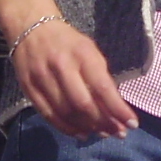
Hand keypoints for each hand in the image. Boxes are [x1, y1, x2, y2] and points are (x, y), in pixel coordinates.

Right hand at [11, 17, 137, 140]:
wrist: (30, 27)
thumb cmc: (68, 42)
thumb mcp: (89, 51)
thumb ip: (101, 77)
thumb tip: (115, 110)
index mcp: (81, 54)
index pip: (103, 87)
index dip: (118, 110)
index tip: (132, 124)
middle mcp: (61, 66)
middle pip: (83, 104)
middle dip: (103, 123)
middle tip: (117, 132)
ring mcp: (42, 78)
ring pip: (66, 113)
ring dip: (87, 128)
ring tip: (102, 133)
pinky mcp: (29, 88)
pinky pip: (49, 115)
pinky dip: (67, 128)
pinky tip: (81, 133)